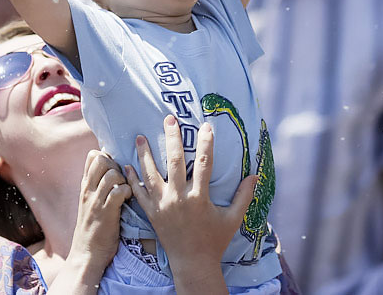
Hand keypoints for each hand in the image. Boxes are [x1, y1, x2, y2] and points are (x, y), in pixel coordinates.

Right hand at [67, 150, 130, 276]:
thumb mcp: (90, 203)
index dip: (106, 155)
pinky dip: (127, 192)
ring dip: (123, 179)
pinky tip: (128, 200)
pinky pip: (118, 191)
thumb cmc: (93, 228)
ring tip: (126, 190)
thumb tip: (114, 170)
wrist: (87, 254)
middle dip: (116, 164)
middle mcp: (88, 190)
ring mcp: (96, 201)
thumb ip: (98, 186)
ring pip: (111, 173)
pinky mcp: (106, 212)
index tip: (114, 168)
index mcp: (85, 186)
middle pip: (101, 158)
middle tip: (122, 179)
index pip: (92, 156)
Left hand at [125, 115, 256, 273]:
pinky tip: (126, 164)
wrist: (193, 264)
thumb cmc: (214, 240)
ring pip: (150, 174)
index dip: (206, 143)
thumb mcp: (233, 219)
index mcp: (199, 198)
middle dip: (171, 138)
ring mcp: (162, 206)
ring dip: (145, 154)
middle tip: (169, 119)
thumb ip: (244, 196)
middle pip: (174, 162)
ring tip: (140, 136)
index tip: (206, 126)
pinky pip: (139, 193)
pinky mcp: (151, 213)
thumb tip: (256, 175)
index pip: (203, 164)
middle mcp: (179, 199)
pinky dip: (132, 178)